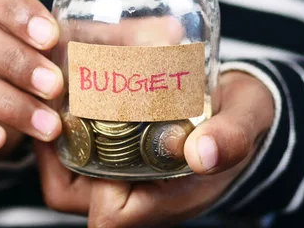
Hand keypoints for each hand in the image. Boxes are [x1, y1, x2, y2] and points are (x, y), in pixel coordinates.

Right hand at [0, 0, 63, 159]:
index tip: (51, 37)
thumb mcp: (34, 44)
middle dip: (15, 61)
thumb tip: (113, 48)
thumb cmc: (17, 64)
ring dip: (6, 102)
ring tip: (47, 126)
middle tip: (54, 86)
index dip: (16, 10)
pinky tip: (0, 140)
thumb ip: (57, 42)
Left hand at [35, 71, 273, 226]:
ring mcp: (130, 176)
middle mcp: (141, 193)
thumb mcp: (247, 120)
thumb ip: (232, 136)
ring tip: (60, 94)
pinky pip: (85, 152)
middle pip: (75, 192)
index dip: (79, 181)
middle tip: (56, 103)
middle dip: (57, 151)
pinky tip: (77, 89)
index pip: (106, 215)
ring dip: (62, 135)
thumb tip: (204, 152)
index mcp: (166, 198)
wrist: (246, 108)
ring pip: (73, 171)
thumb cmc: (246, 118)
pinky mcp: (126, 156)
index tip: (71, 129)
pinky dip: (75, 125)